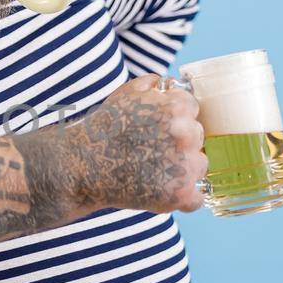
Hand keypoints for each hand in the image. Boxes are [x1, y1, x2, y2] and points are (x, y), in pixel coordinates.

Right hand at [62, 74, 207, 213]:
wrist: (83, 165)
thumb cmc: (104, 128)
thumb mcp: (126, 93)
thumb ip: (154, 84)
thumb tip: (172, 86)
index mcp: (178, 107)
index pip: (193, 110)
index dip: (174, 119)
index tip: (157, 129)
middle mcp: (186, 135)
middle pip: (197, 138)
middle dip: (179, 143)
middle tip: (151, 149)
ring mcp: (185, 166)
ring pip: (200, 166)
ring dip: (183, 169)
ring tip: (154, 170)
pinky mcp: (179, 195)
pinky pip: (197, 198)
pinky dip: (182, 197)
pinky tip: (162, 191)